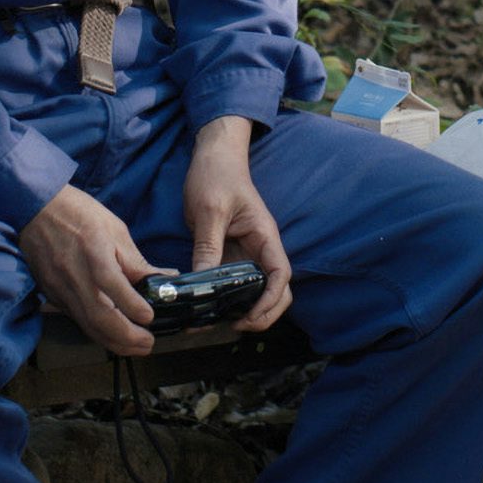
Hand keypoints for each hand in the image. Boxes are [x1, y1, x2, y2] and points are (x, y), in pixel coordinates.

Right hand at [18, 185, 171, 356]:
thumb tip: (163, 280)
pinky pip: (77, 320)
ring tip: (136, 347)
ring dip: (113, 342)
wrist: (35, 209)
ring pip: (86, 325)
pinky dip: (97, 333)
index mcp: (92, 251)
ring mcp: (59, 288)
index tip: (150, 317)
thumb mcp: (115, 230)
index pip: (111, 283)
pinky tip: (113, 337)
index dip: (131, 304)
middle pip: (98, 315)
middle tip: (148, 343)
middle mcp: (73, 274)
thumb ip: (136, 261)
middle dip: (125, 336)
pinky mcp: (53, 295)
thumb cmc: (79, 214)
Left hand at [182, 116, 292, 332]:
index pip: (281, 274)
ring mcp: (246, 252)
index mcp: (264, 235)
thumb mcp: (209, 210)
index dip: (271, 300)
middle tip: (234, 326)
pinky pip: (232, 283)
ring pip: (255, 290)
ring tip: (215, 322)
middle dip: (262, 313)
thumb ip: (208, 247)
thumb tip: (201, 284)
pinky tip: (205, 308)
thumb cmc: (216, 175)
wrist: (212, 155)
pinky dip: (224, 299)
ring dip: (243, 309)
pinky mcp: (229, 253)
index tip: (249, 316)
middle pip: (276, 290)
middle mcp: (260, 248)